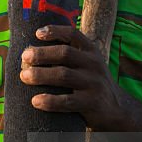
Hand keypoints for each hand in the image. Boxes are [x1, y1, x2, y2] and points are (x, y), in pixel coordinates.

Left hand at [19, 25, 141, 131]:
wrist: (117, 109)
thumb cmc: (90, 83)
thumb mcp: (87, 65)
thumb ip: (68, 56)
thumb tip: (29, 52)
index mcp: (91, 51)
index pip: (73, 34)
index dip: (55, 31)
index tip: (37, 34)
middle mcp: (94, 64)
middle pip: (65, 53)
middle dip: (42, 54)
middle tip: (24, 57)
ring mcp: (94, 83)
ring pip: (64, 75)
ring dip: (41, 75)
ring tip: (24, 76)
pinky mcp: (92, 103)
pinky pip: (68, 101)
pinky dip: (50, 101)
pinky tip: (35, 101)